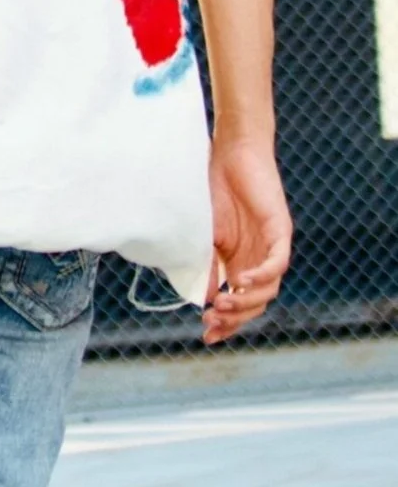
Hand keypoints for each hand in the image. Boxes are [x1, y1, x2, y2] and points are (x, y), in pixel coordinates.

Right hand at [203, 136, 291, 345]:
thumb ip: (208, 264)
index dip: (227, 323)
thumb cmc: (214, 187)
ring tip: (223, 303)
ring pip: (269, 290)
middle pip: (256, 304)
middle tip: (211, 321)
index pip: (240, 304)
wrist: (229, 152)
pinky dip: (262, 276)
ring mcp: (271, 246)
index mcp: (240, 262)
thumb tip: (208, 298)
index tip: (205, 334)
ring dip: (246, 302)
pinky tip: (242, 282)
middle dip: (234, 319)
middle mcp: (258, 259)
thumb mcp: (205, 234)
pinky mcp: (280, 230)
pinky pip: (278, 263)